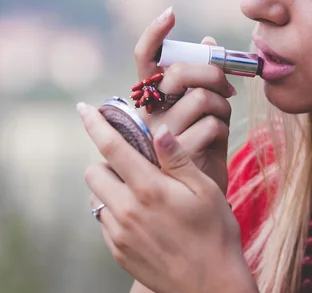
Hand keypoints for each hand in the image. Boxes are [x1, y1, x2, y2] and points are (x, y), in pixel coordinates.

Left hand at [79, 102, 251, 292]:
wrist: (209, 287)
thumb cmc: (214, 234)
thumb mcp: (205, 190)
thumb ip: (177, 159)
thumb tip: (157, 130)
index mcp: (149, 189)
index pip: (112, 147)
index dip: (95, 124)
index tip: (83, 109)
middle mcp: (126, 210)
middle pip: (93, 172)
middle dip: (106, 164)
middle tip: (133, 170)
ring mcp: (118, 233)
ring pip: (95, 197)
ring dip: (109, 190)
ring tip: (138, 197)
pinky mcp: (116, 251)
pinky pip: (102, 222)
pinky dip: (113, 214)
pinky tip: (140, 222)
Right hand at [132, 8, 234, 193]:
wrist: (193, 198)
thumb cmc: (195, 152)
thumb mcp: (198, 113)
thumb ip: (200, 81)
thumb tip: (208, 41)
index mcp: (149, 102)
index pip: (144, 61)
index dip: (155, 35)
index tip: (169, 14)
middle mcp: (147, 116)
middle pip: (179, 72)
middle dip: (211, 72)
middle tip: (224, 86)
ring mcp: (159, 136)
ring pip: (201, 98)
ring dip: (222, 106)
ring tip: (219, 121)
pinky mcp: (177, 155)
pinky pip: (212, 125)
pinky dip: (223, 129)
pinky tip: (215, 143)